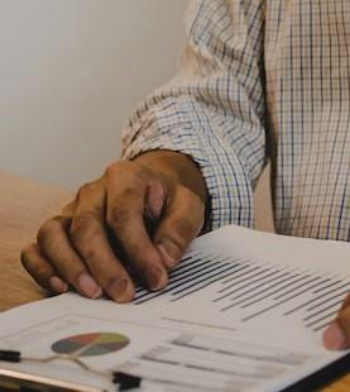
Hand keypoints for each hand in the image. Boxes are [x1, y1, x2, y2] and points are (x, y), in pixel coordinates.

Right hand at [20, 151, 207, 301]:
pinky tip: (62, 288)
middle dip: (105, 266)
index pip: (123, 214)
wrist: (154, 191)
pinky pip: (36, 247)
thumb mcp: (188, 206)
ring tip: (93, 294)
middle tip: (123, 295)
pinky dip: (42, 268)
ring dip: (70, 267)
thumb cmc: (168, 201)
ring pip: (52, 235)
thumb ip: (180, 229)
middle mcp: (91, 192)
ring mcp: (70, 210)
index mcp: (125, 177)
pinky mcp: (58, 230)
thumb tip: (164, 259)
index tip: (156, 278)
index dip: (138, 249)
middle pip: (86, 227)